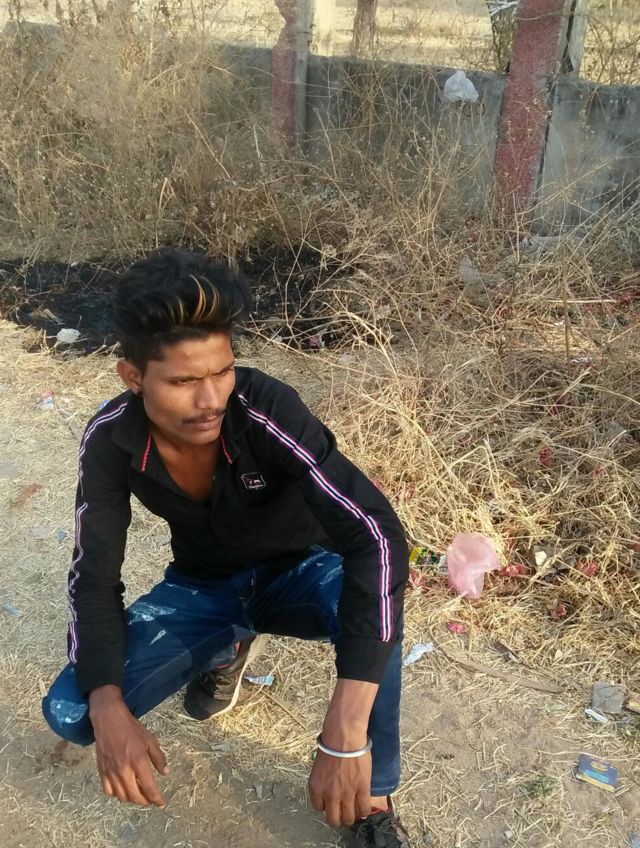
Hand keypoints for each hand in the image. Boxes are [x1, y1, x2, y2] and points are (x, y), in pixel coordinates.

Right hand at [89, 686, 168, 806]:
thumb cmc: (132, 728)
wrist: (109, 720)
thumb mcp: (150, 740)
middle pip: (135, 796)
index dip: (156, 799)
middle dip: (145, 801)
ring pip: (122, 796)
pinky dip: (117, 794)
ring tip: (138, 795)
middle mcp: (124, 771)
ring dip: (132, 799)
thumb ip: (158, 758)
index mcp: (138, 762)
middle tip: (150, 799)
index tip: (162, 804)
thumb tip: (165, 773)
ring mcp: (111, 772)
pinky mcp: (102, 772)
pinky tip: (123, 789)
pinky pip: (108, 791)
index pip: (149, 788)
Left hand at [309, 746, 371, 825]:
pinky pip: (363, 809)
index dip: (326, 806)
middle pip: (333, 820)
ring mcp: (346, 794)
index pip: (318, 808)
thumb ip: (323, 781)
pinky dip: (364, 811)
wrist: (343, 736)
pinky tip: (364, 807)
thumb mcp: (319, 766)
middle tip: (343, 812)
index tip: (331, 803)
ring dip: (352, 817)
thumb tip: (329, 786)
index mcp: (316, 788)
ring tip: (354, 811)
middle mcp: (329, 795)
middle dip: (338, 818)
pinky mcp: (361, 790)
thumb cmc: (331, 744)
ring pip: (349, 818)